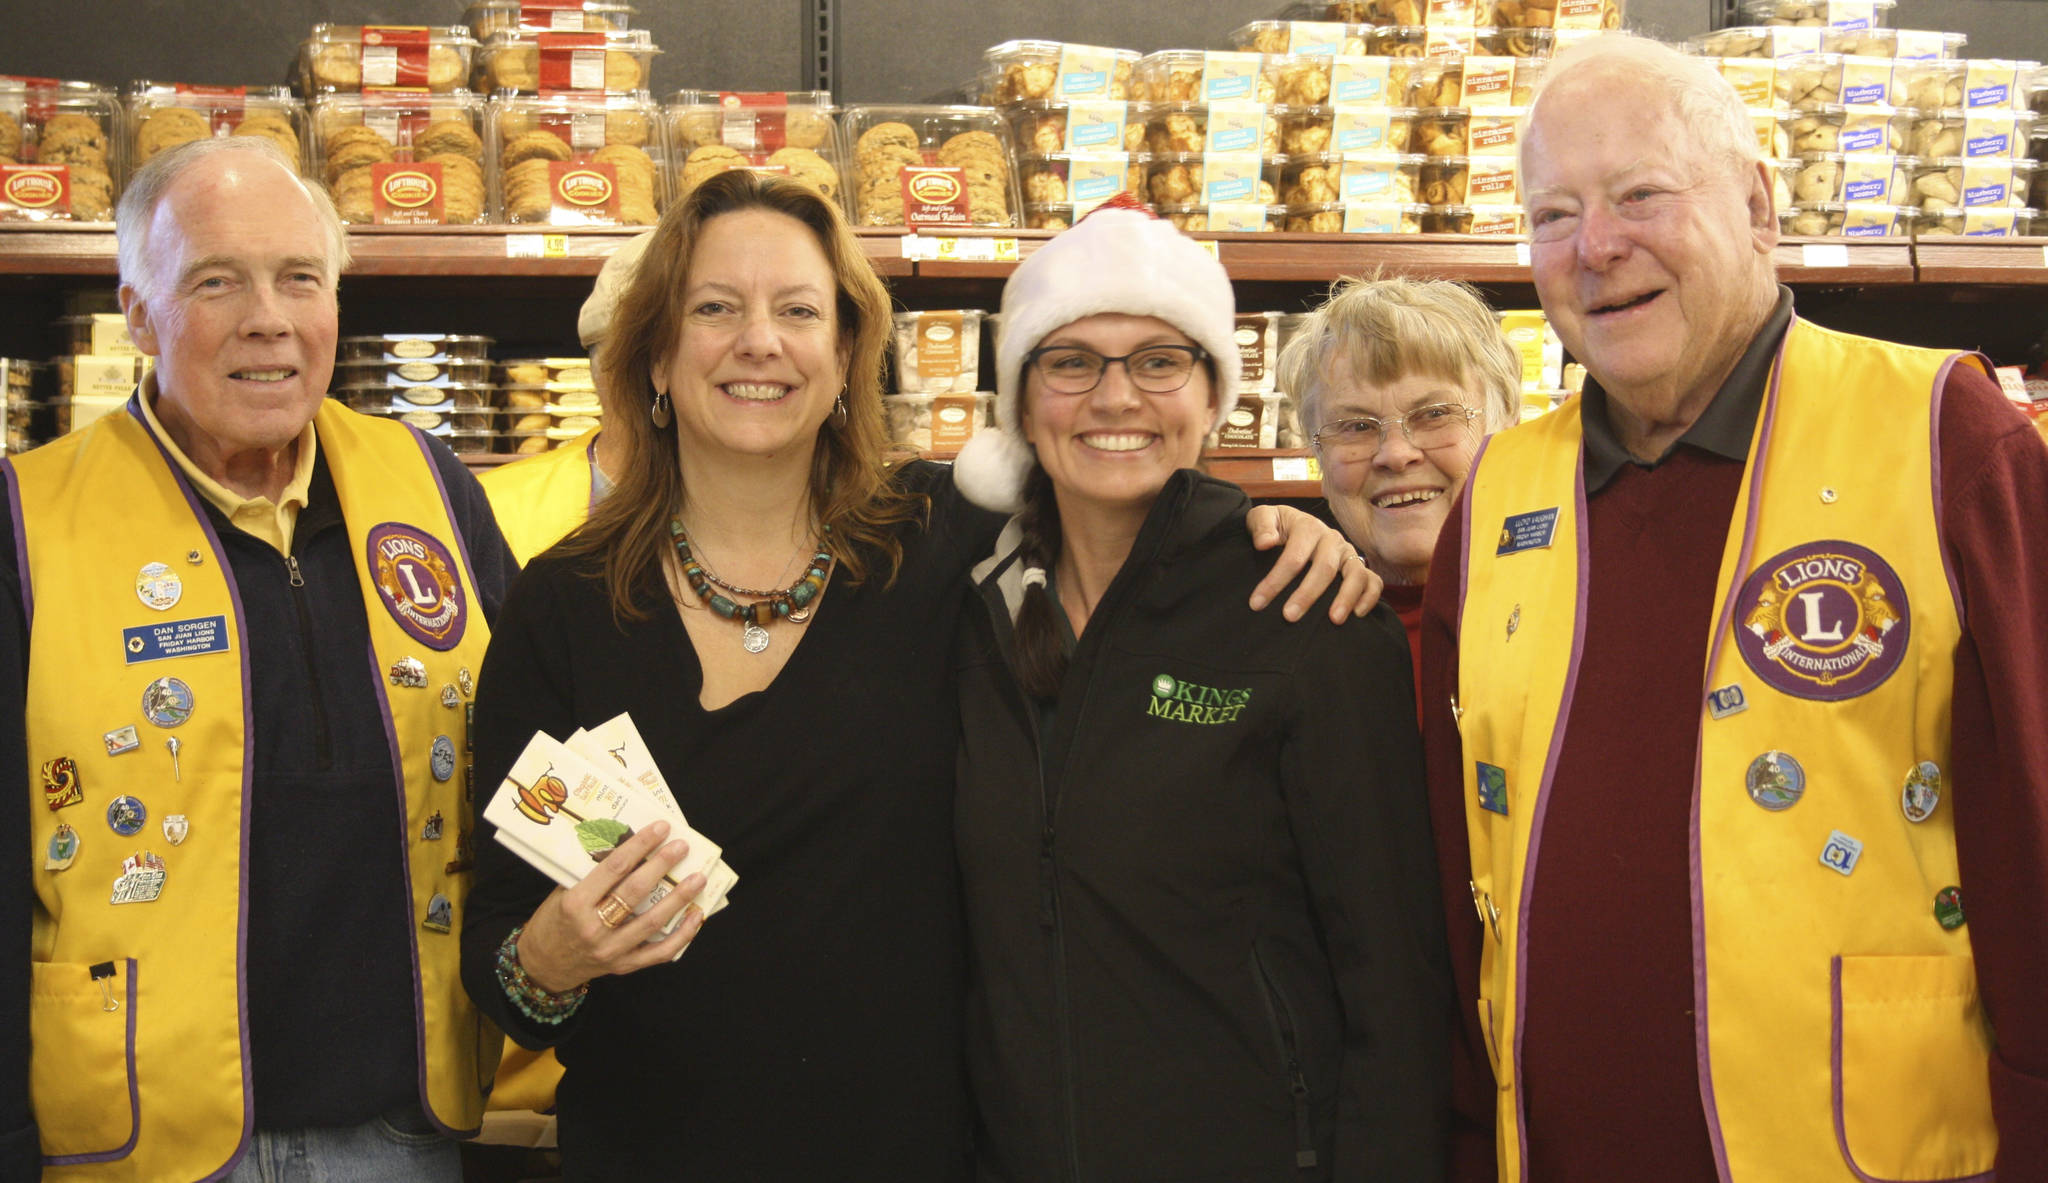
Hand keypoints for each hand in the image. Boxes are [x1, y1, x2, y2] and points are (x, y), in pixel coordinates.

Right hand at [512, 820, 707, 993]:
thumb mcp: (563, 893)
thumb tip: (628, 845)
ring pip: (652, 922)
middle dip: (662, 866)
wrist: (542, 965)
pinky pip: (659, 953)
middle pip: (635, 892)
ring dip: (679, 898)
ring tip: (698, 878)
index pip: (613, 868)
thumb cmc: (553, 921)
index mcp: (575, 903)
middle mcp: (593, 927)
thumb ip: (592, 875)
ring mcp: (610, 950)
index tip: (660, 828)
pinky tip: (696, 917)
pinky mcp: (623, 966)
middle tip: (681, 847)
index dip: (640, 845)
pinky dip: (681, 935)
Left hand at [1245, 504, 1382, 622]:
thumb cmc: (1276, 527)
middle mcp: (1332, 539)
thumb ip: (1261, 526)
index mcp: (1308, 527)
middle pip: (1324, 568)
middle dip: (1307, 594)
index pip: (1294, 556)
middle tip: (1289, 617)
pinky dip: (1369, 597)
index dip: (1275, 581)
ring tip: (1333, 620)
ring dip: (1345, 598)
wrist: (1291, 526)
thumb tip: (1265, 543)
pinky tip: (1357, 615)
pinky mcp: (1359, 566)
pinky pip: (1373, 581)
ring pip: (1355, 574)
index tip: (1257, 603)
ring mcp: (1349, 553)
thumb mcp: (1262, 518)